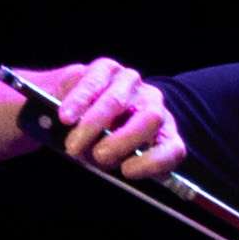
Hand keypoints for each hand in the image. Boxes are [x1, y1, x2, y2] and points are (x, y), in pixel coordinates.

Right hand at [13, 57, 186, 178]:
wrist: (66, 113)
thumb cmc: (91, 142)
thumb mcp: (105, 158)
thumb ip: (112, 162)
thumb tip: (105, 163)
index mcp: (161, 133)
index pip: (172, 149)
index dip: (154, 162)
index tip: (126, 171)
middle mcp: (152, 104)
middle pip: (150, 119)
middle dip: (122, 141)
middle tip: (97, 156)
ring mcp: (132, 83)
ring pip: (117, 101)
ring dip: (92, 126)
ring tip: (73, 145)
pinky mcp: (107, 68)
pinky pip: (94, 84)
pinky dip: (77, 103)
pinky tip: (66, 118)